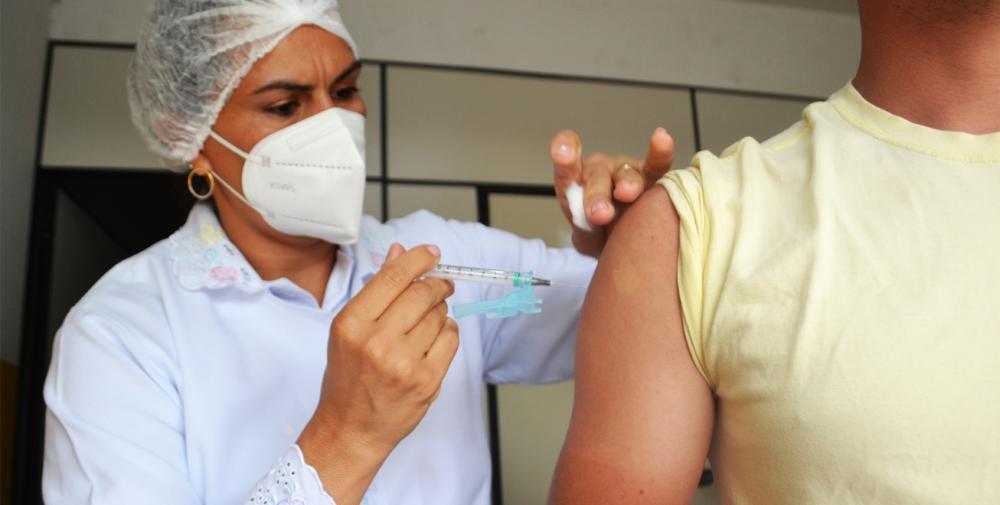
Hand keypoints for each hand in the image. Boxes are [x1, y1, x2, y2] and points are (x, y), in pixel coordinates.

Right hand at [299, 243, 459, 503]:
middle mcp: (377, 342)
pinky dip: (449, 332)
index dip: (418, 259)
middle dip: (436, 285)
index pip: (393, 278)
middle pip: (421, 294)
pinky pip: (451, 339)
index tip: (432, 253)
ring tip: (427, 322)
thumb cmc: (348, 378)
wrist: (351, 428)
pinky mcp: (426, 380)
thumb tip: (400, 253)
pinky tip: (435, 338)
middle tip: (440, 285)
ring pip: (440, 316)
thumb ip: (376, 290)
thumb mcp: (350, 330)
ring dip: (440, 311)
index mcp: (352, 324)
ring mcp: (404, 363)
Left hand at [550, 128, 674, 256]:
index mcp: (576, 182)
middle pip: (597, 176)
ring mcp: (625, 170)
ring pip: (626, 174)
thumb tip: (594, 219)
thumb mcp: (585, 236)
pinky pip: (657, 166)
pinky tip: (662, 138)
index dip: (565, 158)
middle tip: (599, 215)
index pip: (567, 168)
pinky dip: (660, 153)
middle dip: (597, 195)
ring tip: (626, 194)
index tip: (562, 152)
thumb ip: (584, 228)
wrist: (623, 241)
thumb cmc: (599, 233)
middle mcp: (599, 169)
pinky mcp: (651, 177)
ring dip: (627, 183)